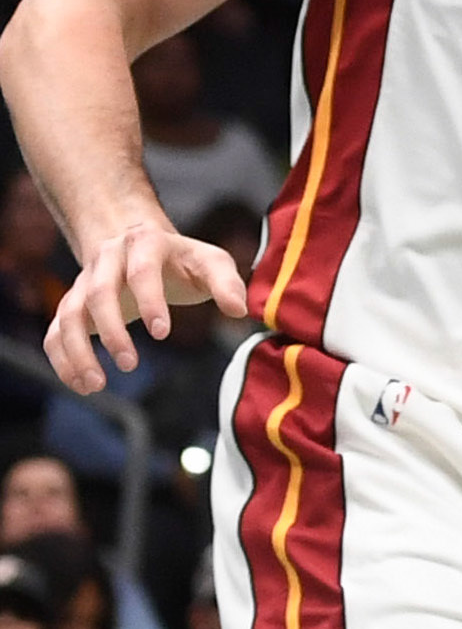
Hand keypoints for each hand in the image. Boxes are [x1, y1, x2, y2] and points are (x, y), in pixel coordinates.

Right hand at [46, 220, 246, 391]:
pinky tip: (82, 385)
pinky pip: (55, 333)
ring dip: (77, 352)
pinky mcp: (71, 306)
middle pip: (98, 293)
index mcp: (144, 243)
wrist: (139, 245)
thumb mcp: (210, 262)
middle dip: (110, 331)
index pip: (142, 271)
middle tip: (130, 365)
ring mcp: (83, 283)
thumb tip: (239, 311)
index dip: (150, 301)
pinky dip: (62, 360)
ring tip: (96, 386)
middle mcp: (107, 260)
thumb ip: (227, 283)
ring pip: (68, 316)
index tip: (162, 333)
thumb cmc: (182, 261)